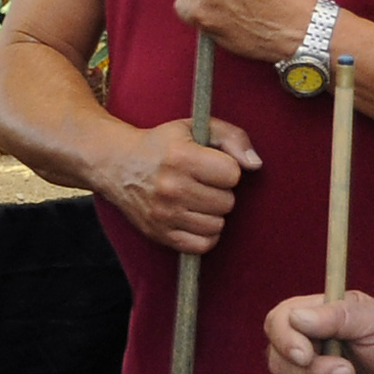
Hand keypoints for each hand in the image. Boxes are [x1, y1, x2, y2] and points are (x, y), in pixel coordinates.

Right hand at [104, 118, 256, 253]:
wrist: (117, 164)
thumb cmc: (162, 145)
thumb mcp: (195, 128)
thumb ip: (232, 137)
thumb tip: (256, 165)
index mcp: (181, 157)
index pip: (232, 174)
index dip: (226, 169)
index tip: (210, 165)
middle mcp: (171, 188)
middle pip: (227, 202)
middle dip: (220, 191)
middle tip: (201, 182)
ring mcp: (164, 214)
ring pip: (217, 225)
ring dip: (212, 213)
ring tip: (196, 199)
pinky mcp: (160, 234)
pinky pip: (202, 245)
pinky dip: (204, 233)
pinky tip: (194, 217)